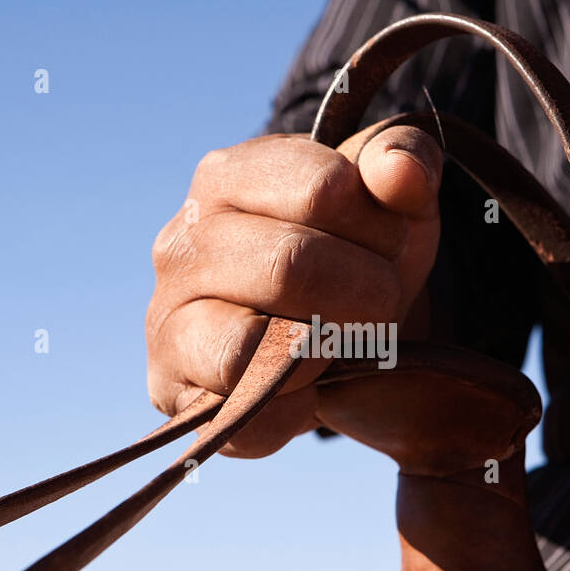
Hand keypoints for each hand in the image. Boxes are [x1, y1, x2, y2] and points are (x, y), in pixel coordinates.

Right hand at [146, 125, 442, 456]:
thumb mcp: (391, 198)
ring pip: (255, 345)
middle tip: (379, 303)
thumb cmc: (356, 252)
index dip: (382, 226)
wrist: (329, 333)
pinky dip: (298, 405)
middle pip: (293, 267)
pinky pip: (247, 409)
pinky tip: (309, 383)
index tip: (389, 243)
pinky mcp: (175, 391)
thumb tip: (400, 173)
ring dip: (327, 350)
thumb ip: (402, 161)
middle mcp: (181, 245)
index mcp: (226, 177)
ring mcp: (167, 321)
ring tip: (339, 341)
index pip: (324, 190)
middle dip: (365, 294)